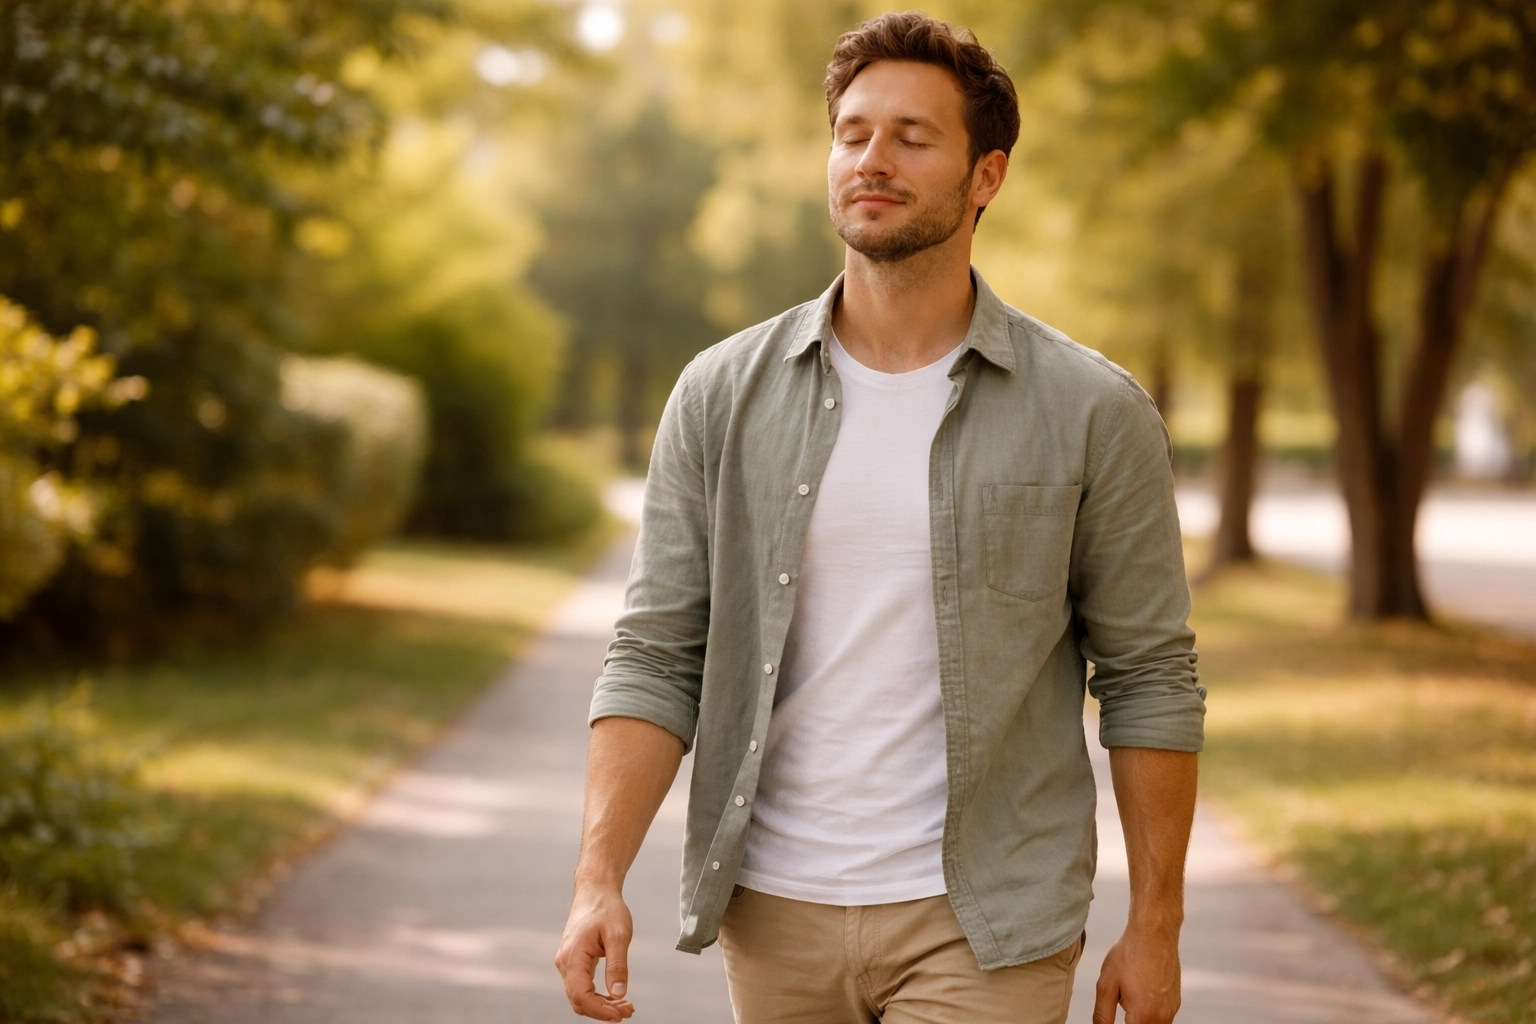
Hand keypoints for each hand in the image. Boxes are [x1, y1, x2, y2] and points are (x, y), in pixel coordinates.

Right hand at [555, 885, 635, 1019]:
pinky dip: (597, 996)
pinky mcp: (573, 962)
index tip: (620, 1015)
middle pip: (579, 1000)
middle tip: (628, 1011)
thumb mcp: (618, 935)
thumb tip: (618, 993)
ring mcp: (567, 962)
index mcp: (573, 956)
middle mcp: (565, 962)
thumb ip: (617, 966)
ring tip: (625, 1006)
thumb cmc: (606, 908)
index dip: (600, 1010)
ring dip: (601, 1005)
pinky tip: (614, 996)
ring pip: (580, 995)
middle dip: (603, 1010)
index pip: (581, 995)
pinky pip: (582, 986)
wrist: (595, 891)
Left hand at [1092, 924, 1181, 1023]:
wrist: (1154, 933)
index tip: (1118, 1016)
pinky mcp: (1176, 1002)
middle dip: (1130, 1022)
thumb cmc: (1128, 955)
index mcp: (1142, 1015)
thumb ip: (1102, 1015)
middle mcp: (1162, 1017)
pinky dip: (1151, 1014)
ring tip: (1130, 997)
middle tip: (1122, 1002)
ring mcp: (1171, 1010)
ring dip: (1140, 1021)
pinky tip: (1140, 993)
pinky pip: (1163, 1018)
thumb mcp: (1106, 984)